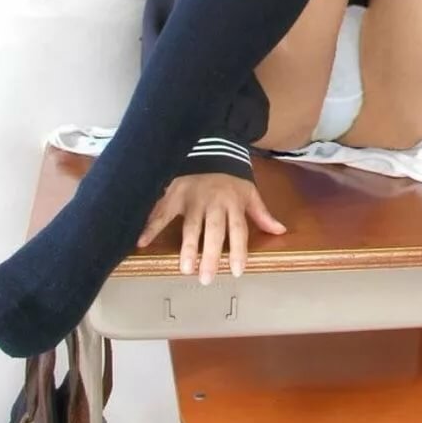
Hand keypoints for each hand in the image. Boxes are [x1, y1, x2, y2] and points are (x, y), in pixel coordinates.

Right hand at [136, 172, 286, 283]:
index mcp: (233, 203)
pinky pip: (162, 211)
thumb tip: (280, 231)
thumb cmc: (231, 175)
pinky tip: (141, 241)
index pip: (238, 230)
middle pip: (213, 231)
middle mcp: (214, 203)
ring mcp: (193, 198)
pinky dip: (151, 225)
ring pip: (190, 225)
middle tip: (206, 278)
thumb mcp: (249, 191)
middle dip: (210, 255)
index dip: (238, 251)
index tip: (236, 272)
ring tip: (185, 268)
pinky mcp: (175, 193)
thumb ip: (262, 213)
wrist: (212, 144)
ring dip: (187, 246)